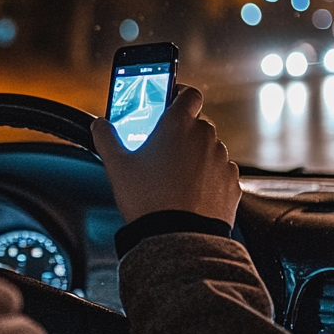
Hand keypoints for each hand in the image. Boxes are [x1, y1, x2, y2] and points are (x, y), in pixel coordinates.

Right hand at [91, 84, 239, 226]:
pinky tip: (191, 193)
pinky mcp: (233, 184)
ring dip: (196, 156)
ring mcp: (222, 161)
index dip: (179, 94)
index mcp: (177, 124)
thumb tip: (100, 125)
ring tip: (176, 178)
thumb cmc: (148, 201)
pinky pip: (221, 173)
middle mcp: (205, 137)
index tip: (169, 103)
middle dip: (182, 133)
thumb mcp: (117, 166)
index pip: (189, 93)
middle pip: (197, 124)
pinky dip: (209, 179)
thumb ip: (106, 137)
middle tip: (162, 151)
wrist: (177, 240)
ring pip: (210, 149)